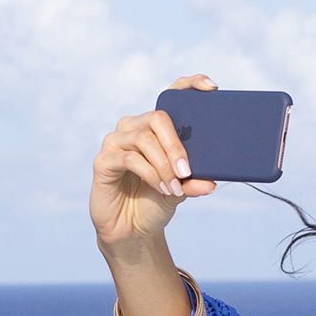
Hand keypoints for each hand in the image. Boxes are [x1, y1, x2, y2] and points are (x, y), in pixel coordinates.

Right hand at [90, 73, 219, 247]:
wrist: (133, 230)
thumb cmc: (156, 202)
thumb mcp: (182, 189)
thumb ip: (194, 181)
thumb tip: (211, 181)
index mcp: (156, 127)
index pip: (171, 94)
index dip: (190, 85)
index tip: (211, 88)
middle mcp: (134, 127)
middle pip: (157, 118)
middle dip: (176, 145)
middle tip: (187, 171)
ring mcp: (116, 141)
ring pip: (144, 139)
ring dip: (164, 165)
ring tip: (175, 187)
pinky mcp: (104, 160)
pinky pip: (130, 158)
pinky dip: (151, 174)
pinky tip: (162, 188)